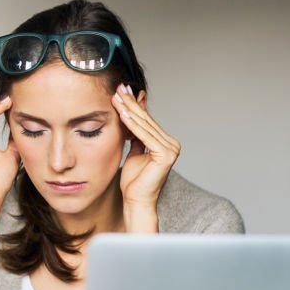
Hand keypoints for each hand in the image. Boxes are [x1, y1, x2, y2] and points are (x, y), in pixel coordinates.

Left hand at [113, 83, 180, 212]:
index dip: (134, 106)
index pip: (147, 121)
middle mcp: (172, 144)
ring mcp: (171, 149)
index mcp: (166, 143)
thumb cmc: (134, 181)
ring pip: (145, 126)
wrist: (136, 200)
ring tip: (116, 97)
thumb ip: (136, 137)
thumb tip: (132, 119)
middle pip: (146, 121)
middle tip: (118, 88)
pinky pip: (145, 136)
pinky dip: (133, 125)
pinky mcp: (166, 155)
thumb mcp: (134, 153)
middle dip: (131, 104)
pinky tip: (123, 114)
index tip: (122, 92)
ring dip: (129, 110)